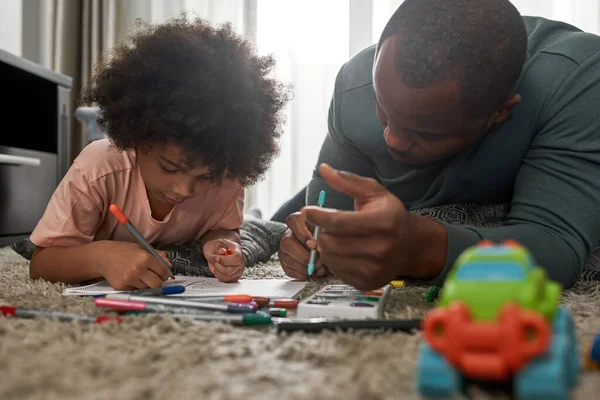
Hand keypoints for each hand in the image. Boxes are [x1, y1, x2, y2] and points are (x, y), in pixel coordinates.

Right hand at [92, 240, 172, 289]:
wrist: (102, 257)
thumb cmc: (123, 251)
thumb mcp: (142, 248)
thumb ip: (158, 256)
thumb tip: (169, 266)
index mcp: (145, 258)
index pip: (163, 272)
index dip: (165, 274)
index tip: (163, 273)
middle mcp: (138, 269)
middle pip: (157, 284)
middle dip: (158, 281)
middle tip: (155, 278)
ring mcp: (129, 280)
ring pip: (147, 288)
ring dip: (147, 284)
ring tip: (141, 276)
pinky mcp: (122, 287)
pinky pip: (136, 290)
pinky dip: (136, 286)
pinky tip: (131, 278)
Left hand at [203, 239, 244, 281]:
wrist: (220, 251)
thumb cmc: (219, 247)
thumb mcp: (216, 242)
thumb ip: (219, 245)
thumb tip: (221, 251)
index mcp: (238, 251)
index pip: (236, 258)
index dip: (225, 260)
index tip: (217, 257)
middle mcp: (241, 262)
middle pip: (231, 270)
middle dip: (219, 266)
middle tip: (215, 261)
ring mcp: (238, 270)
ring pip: (227, 277)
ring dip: (218, 271)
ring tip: (216, 265)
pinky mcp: (234, 277)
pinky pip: (226, 280)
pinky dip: (218, 276)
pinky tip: (217, 269)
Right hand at [278, 212, 328, 279]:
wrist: (329, 249)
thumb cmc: (328, 237)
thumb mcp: (330, 231)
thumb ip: (325, 235)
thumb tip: (320, 249)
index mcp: (300, 220)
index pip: (294, 221)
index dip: (302, 234)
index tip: (314, 245)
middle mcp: (289, 233)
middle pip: (286, 242)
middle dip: (303, 255)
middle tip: (317, 262)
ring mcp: (285, 248)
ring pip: (286, 257)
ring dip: (303, 266)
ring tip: (317, 269)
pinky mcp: (285, 261)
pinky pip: (288, 269)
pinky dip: (300, 274)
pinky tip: (311, 273)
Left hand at [301, 164, 446, 289]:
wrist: (411, 246)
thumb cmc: (389, 215)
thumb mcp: (373, 193)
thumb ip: (347, 181)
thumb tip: (323, 169)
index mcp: (383, 222)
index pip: (339, 222)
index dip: (318, 216)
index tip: (306, 210)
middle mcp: (381, 248)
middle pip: (331, 241)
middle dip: (322, 230)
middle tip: (326, 224)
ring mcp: (374, 268)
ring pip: (330, 257)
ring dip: (326, 245)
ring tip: (336, 236)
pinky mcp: (367, 282)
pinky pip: (336, 270)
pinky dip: (333, 259)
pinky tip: (344, 251)